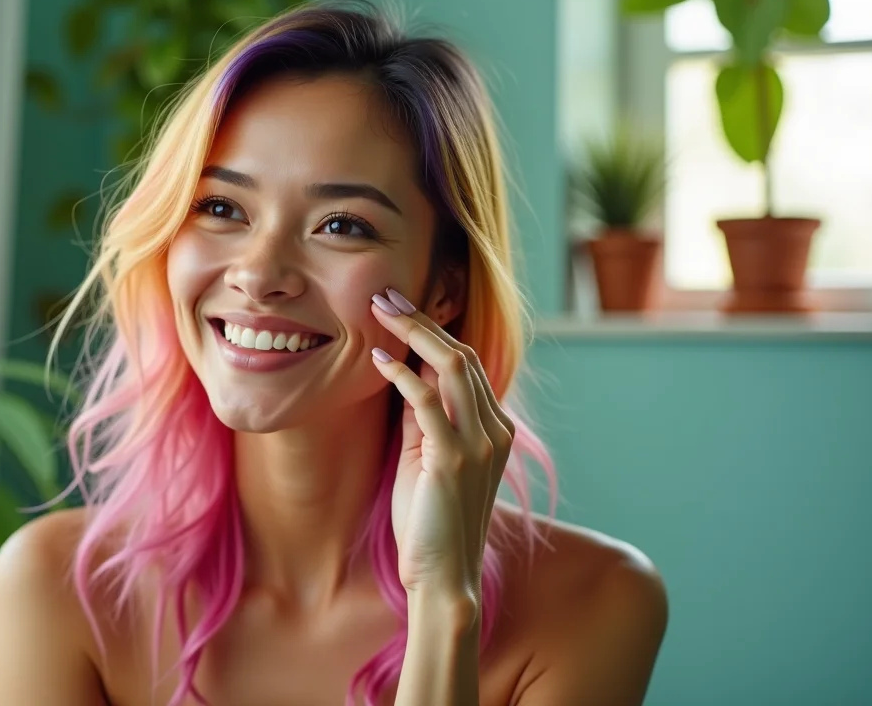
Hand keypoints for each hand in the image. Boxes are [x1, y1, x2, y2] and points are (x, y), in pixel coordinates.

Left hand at [370, 289, 514, 616]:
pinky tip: (376, 360)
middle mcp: (494, 430)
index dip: (433, 329)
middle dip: (422, 319)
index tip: (399, 306)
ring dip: (412, 334)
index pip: (466, 363)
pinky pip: (426, 402)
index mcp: (494, 428)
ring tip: (378, 311)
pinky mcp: (453, 460)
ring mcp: (479, 444)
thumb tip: (403, 373)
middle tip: (385, 295)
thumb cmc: (429, 521)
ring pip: (450, 368)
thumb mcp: (427, 458)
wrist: (443, 577)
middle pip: (461, 355)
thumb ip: (422, 418)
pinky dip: (401, 375)